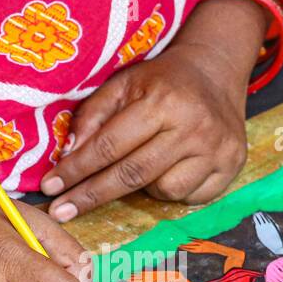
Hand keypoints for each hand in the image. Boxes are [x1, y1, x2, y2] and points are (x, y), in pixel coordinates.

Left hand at [38, 40, 249, 220]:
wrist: (216, 71)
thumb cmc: (162, 80)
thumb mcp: (123, 84)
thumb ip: (93, 117)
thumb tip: (68, 157)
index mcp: (163, 101)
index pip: (109, 145)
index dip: (77, 170)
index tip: (51, 188)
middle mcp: (193, 127)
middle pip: (132, 175)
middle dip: (92, 195)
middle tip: (62, 211)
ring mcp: (217, 150)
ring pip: (162, 190)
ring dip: (142, 186)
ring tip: (143, 161)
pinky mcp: (231, 166)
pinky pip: (189, 197)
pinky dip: (172, 188)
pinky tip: (171, 167)